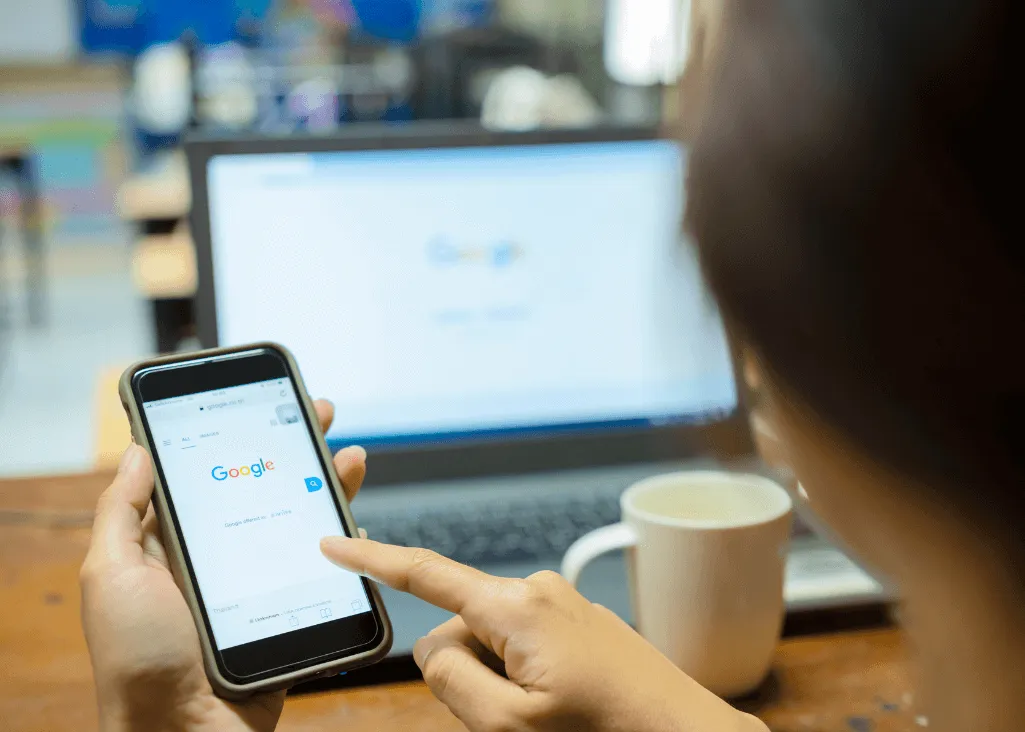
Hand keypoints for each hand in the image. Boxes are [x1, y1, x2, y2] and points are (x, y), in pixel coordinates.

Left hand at [81, 400, 367, 731]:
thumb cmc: (138, 659)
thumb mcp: (110, 574)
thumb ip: (121, 512)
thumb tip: (138, 450)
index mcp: (176, 544)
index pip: (213, 474)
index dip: (240, 435)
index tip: (265, 403)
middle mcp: (222, 558)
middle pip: (267, 488)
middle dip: (296, 447)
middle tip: (322, 413)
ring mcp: (261, 584)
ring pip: (302, 522)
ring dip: (329, 485)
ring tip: (351, 457)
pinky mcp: (292, 610)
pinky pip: (325, 569)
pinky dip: (346, 541)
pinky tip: (356, 519)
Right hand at [319, 541, 766, 731]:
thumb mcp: (510, 726)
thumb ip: (452, 679)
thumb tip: (434, 646)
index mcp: (515, 606)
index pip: (425, 574)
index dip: (371, 559)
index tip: (331, 545)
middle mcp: (537, 590)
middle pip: (459, 629)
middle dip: (469, 673)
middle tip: (519, 719)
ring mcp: (561, 604)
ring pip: (493, 643)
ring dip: (501, 682)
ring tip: (551, 716)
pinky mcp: (577, 621)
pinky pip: (525, 645)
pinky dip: (525, 677)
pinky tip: (564, 707)